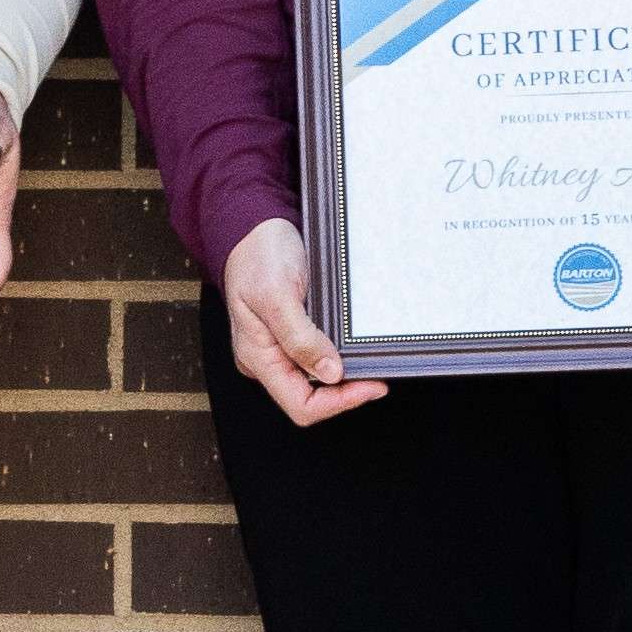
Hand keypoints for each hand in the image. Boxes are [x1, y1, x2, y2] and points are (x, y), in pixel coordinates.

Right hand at [220, 214, 383, 427]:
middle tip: (378, 372)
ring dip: (346, 374)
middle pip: (311, 397)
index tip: (371, 385)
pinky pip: (318, 357)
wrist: (254, 227)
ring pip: (317, 380)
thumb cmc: (258, 256)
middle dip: (346, 390)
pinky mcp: (291, 334)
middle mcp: (267, 360)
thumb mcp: (277, 294)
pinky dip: (340, 355)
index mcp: (258, 357)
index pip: (300, 404)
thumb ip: (301, 337)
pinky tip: (354, 343)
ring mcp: (279, 348)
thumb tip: (330, 373)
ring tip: (369, 357)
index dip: (339, 402)